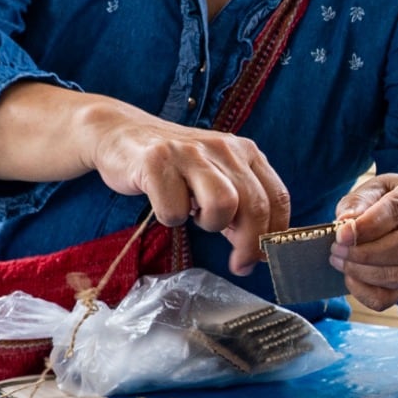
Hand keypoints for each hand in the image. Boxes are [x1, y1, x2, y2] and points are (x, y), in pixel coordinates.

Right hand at [85, 108, 290, 274]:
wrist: (121, 133)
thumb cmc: (174, 166)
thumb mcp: (216, 178)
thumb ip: (240, 207)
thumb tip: (259, 251)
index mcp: (244, 151)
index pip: (276, 197)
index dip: (274, 235)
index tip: (264, 259)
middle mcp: (222, 147)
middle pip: (254, 205)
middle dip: (249, 245)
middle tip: (238, 264)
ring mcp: (190, 152)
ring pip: (223, 204)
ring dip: (210, 224)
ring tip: (194, 216)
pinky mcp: (156, 161)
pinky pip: (174, 210)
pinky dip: (170, 218)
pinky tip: (164, 202)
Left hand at [330, 175, 397, 310]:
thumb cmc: (391, 197)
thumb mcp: (375, 187)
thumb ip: (359, 202)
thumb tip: (345, 222)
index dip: (369, 225)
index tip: (342, 233)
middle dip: (366, 253)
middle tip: (337, 249)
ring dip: (363, 272)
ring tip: (339, 260)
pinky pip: (390, 298)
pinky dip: (365, 292)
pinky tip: (350, 278)